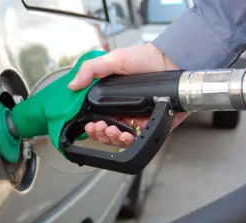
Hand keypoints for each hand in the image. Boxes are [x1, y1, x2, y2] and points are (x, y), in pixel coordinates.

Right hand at [68, 43, 189, 147]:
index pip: (96, 118)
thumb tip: (72, 85)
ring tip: (111, 130)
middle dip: (99, 134)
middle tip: (99, 127)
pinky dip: (130, 142)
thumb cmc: (146, 58)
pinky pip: (140, 141)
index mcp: (112, 99)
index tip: (88, 124)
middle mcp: (124, 110)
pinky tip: (125, 135)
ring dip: (112, 139)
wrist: (172, 60)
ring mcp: (138, 119)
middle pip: (106, 133)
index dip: (90, 126)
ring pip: (120, 140)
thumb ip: (91, 70)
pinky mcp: (153, 124)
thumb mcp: (114, 59)